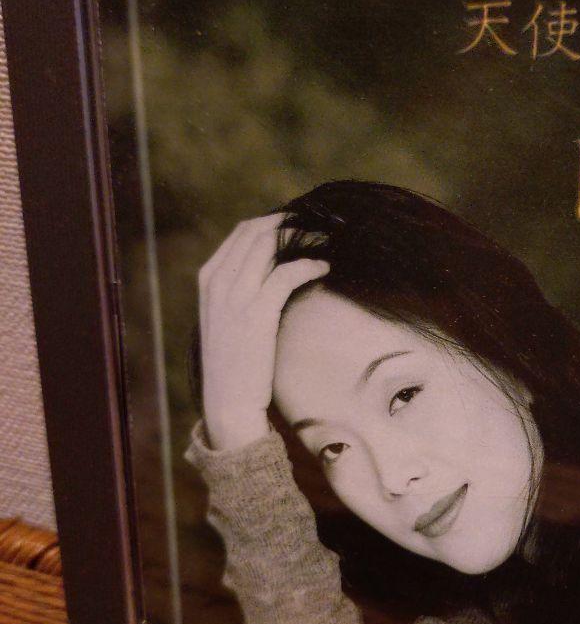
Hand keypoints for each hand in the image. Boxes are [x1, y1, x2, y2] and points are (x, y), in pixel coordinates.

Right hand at [198, 213, 328, 450]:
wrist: (228, 401)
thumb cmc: (234, 362)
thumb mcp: (228, 318)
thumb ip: (240, 290)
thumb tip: (272, 268)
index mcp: (208, 278)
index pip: (243, 232)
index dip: (275, 222)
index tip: (302, 224)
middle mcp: (218, 281)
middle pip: (257, 231)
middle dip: (291, 223)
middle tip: (320, 226)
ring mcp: (234, 296)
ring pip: (270, 245)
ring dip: (303, 238)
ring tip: (326, 240)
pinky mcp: (257, 312)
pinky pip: (286, 273)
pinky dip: (308, 265)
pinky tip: (324, 268)